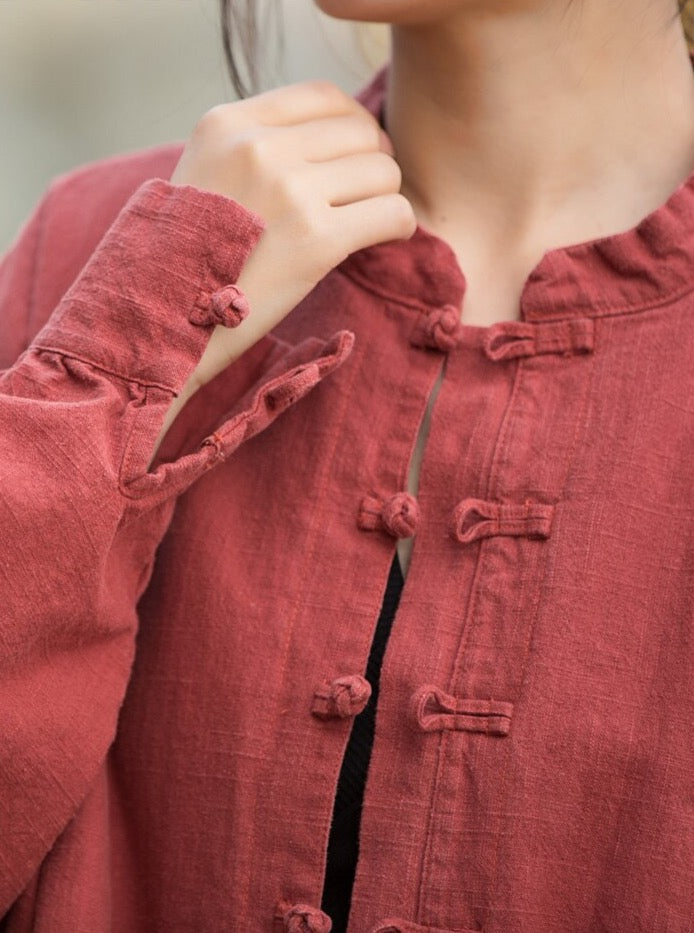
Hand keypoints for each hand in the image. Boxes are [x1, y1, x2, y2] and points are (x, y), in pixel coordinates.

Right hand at [170, 79, 415, 388]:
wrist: (161, 322)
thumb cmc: (185, 259)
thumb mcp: (202, 175)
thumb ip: (254, 148)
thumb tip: (330, 138)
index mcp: (227, 124)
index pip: (324, 97)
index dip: (353, 127)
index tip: (352, 159)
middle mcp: (258, 147)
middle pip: (361, 131)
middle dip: (373, 163)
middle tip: (366, 196)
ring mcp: (288, 191)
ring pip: (383, 170)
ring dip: (384, 197)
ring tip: (368, 223)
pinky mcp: (315, 240)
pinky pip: (393, 213)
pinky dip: (399, 226)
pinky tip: (384, 239)